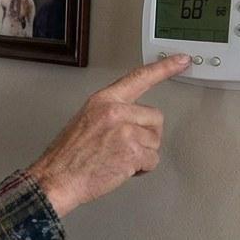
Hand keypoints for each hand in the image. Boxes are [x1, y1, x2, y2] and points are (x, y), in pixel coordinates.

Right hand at [27, 55, 189, 215]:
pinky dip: (141, 169)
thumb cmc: (67, 156)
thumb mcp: (85, 120)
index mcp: (103, 100)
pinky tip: (121, 169)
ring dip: (142, 154)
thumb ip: (111, 113)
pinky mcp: (132, 152)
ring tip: (117, 158)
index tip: (182, 60)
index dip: (164, 68)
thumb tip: (133, 118)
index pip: (139, 78)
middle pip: (155, 118)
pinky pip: (152, 160)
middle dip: (146, 135)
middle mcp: (115, 112)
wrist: (56, 179)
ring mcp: (125, 132)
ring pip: (155, 141)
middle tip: (124, 146)